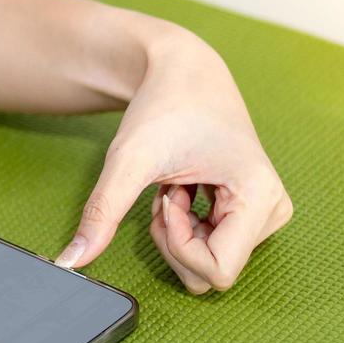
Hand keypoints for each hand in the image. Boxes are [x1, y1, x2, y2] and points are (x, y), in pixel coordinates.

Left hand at [53, 29, 292, 292]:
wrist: (184, 71)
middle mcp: (274, 209)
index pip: (218, 271)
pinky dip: (188, 226)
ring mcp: (267, 212)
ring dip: (180, 232)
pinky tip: (184, 188)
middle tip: (168, 191)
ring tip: (176, 185)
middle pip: (212, 271)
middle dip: (176, 239)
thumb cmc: (164, 106)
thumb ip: (103, 213)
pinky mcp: (254, 211)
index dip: (179, 245)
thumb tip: (69, 262)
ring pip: (210, 264)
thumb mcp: (129, 160)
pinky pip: (213, 249)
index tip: (169, 198)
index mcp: (261, 197)